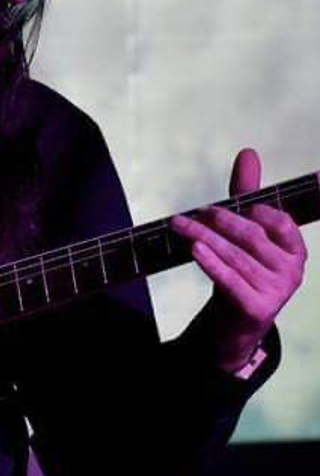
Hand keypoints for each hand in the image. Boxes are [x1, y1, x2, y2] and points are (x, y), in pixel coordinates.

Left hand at [170, 148, 307, 371]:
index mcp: (294, 248)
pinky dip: (211, 263)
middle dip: (220, 221)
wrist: (233, 323)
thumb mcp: (246, 232)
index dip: (253, 211)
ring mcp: (277, 291)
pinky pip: (230, 280)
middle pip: (251, 237)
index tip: (226, 206)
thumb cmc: (242, 271)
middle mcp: (292, 269)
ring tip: (180, 226)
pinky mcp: (257, 308)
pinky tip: (194, 249)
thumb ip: (247, 195)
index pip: (279, 221)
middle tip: (193, 214)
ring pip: (235, 256)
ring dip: (204, 237)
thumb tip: (248, 153)